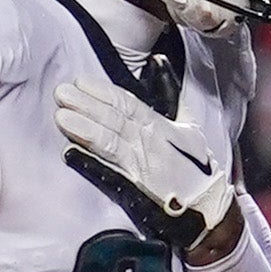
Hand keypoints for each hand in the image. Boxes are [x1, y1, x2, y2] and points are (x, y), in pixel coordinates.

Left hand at [54, 77, 238, 257]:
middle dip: (86, 106)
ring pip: (110, 143)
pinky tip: (71, 153)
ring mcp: (143, 167)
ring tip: (61, 117)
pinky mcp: (137, 191)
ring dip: (85, 130)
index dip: (102, 92)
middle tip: (60, 93)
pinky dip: (91, 164)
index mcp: (161, 126)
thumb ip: (171, 92)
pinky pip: (110, 174)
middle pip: (114, 120)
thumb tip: (158, 61)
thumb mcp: (189, 125)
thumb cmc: (197, 167)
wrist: (209, 210)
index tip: (80, 81)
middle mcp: (150, 143)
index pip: (127, 104)